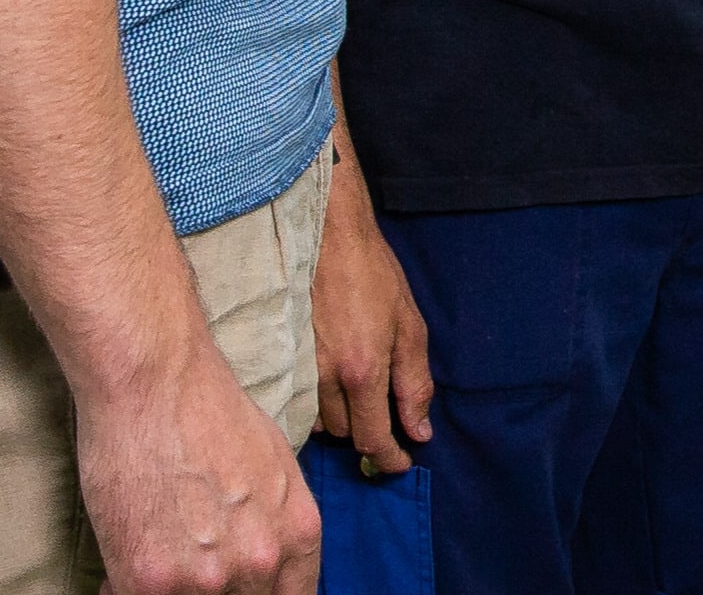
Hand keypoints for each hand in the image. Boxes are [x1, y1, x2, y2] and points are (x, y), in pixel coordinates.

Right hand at [76, 336, 322, 594]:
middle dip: (214, 593)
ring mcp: (207, 579)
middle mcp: (260, 563)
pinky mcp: (151, 583)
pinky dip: (124, 588)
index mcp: (298, 535)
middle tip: (188, 569)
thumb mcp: (276, 467)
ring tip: (156, 556)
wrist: (155, 382)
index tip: (238, 590)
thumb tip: (263, 562)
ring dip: (169, 591)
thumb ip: (276, 525)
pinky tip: (127, 559)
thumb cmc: (209, 410)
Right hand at [308, 181, 431, 476]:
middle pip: (346, 434)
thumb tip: (419, 431)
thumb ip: (416, 384)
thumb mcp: (411, 327)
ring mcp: (299, 369)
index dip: (389, 460)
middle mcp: (326, 379)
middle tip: (387, 416)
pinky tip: (333, 384)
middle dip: (369, 434)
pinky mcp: (283, 358)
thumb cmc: (375, 276)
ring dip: (344, 418)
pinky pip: (300, 401)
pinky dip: (319, 403)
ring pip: (321, 421)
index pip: (372, 439)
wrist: (329, 237)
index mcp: (362, 371)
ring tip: (360, 395)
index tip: (401, 464)